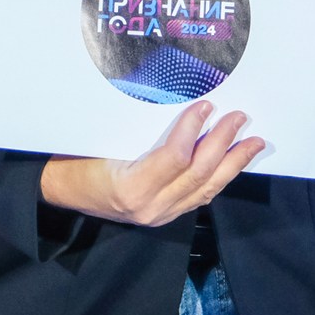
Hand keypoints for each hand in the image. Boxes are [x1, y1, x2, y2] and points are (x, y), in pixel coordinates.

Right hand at [36, 101, 265, 228]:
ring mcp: (160, 215)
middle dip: (223, 144)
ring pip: (206, 189)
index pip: (175, 157)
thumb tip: (173, 98)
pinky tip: (232, 163)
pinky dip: (219, 178)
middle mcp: (150, 208)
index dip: (193, 130)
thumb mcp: (100, 139)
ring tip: (253, 143)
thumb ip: (138, 129)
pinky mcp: (165, 215)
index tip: (206, 105)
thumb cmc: (76, 160)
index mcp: (132, 188)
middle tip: (239, 118)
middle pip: (198, 174)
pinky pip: (199, 196)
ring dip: (232, 164)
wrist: (62, 191)